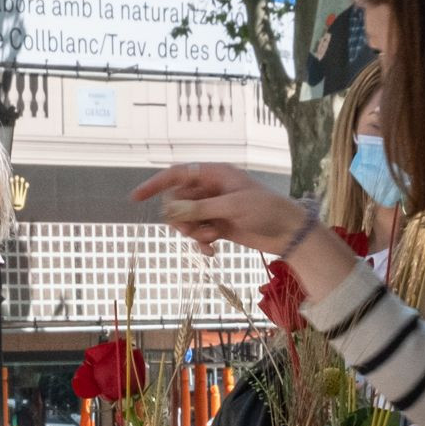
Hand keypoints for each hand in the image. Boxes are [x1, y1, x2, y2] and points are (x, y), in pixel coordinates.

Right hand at [132, 162, 361, 300]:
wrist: (289, 232)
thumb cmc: (266, 210)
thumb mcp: (232, 207)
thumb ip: (200, 208)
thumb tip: (170, 210)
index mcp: (215, 174)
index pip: (176, 174)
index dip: (154, 185)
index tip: (135, 198)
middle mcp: (211, 189)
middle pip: (177, 201)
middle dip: (180, 218)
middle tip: (190, 230)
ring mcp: (213, 208)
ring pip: (186, 220)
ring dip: (193, 232)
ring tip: (211, 239)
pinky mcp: (218, 226)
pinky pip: (197, 234)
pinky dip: (201, 242)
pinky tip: (213, 251)